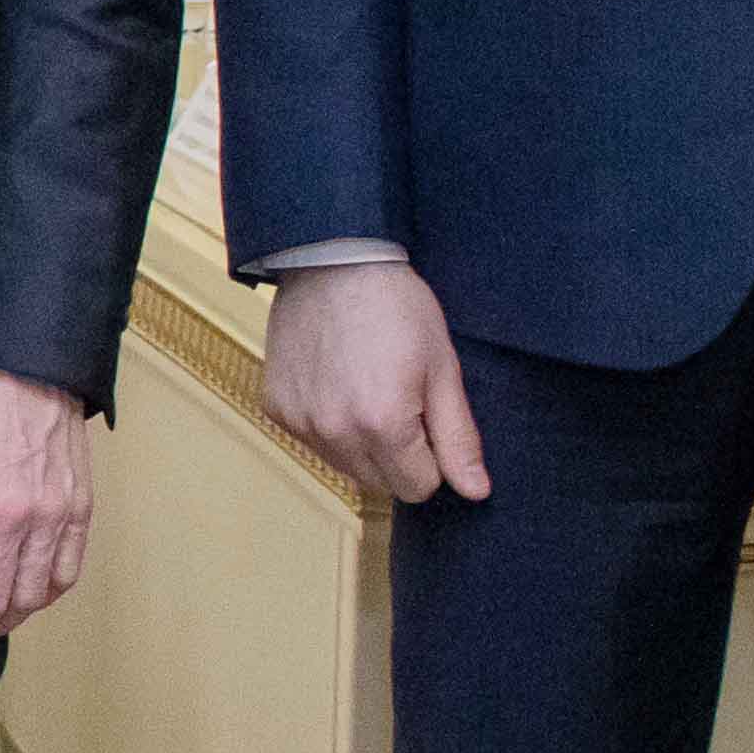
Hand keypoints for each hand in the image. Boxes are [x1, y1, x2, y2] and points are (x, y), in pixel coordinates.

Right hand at [263, 256, 487, 506]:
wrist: (333, 261)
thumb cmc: (396, 306)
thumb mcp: (442, 367)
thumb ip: (458, 437)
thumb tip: (476, 491)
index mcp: (384, 425)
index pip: (418, 487)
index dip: (431, 456)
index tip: (426, 413)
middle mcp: (335, 432)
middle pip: (381, 483)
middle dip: (398, 455)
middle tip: (399, 397)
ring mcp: (300, 422)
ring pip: (346, 467)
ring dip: (362, 443)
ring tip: (366, 387)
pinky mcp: (277, 409)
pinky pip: (313, 442)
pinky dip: (328, 424)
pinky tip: (336, 382)